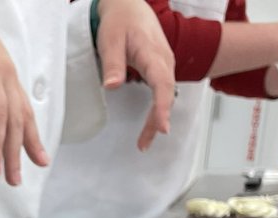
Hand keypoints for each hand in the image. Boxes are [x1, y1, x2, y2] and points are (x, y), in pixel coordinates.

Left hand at [95, 0, 175, 150]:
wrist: (128, 6)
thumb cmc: (119, 21)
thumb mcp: (111, 40)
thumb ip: (113, 63)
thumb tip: (113, 86)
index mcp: (153, 54)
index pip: (162, 84)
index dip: (161, 107)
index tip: (161, 126)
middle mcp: (164, 61)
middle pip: (166, 95)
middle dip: (157, 120)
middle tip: (143, 144)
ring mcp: (164, 65)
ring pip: (165, 95)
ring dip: (157, 118)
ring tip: (144, 141)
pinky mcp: (160, 68)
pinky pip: (162, 91)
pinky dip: (157, 109)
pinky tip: (150, 124)